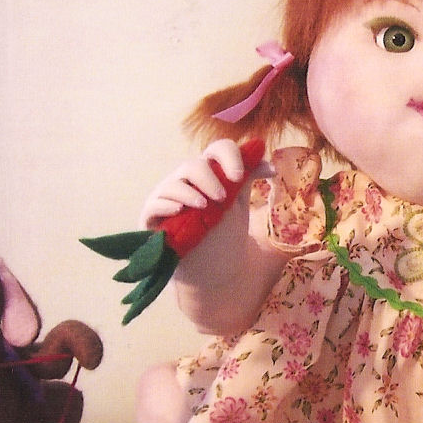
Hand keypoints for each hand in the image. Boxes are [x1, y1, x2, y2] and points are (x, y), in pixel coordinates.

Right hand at [138, 139, 270, 229]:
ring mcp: (167, 197)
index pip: (217, 150)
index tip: (239, 176)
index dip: (229, 156)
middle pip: (193, 165)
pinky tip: (179, 211)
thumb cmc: (222, 235)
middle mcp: (186, 181)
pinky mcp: (153, 217)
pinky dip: (167, 205)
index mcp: (210, 174)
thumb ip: (246, 182)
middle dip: (209, 178)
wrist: (211, 272)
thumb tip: (269, 165)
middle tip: (223, 198)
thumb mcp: (237, 206)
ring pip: (173, 184)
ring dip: (189, 193)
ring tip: (204, 207)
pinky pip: (154, 204)